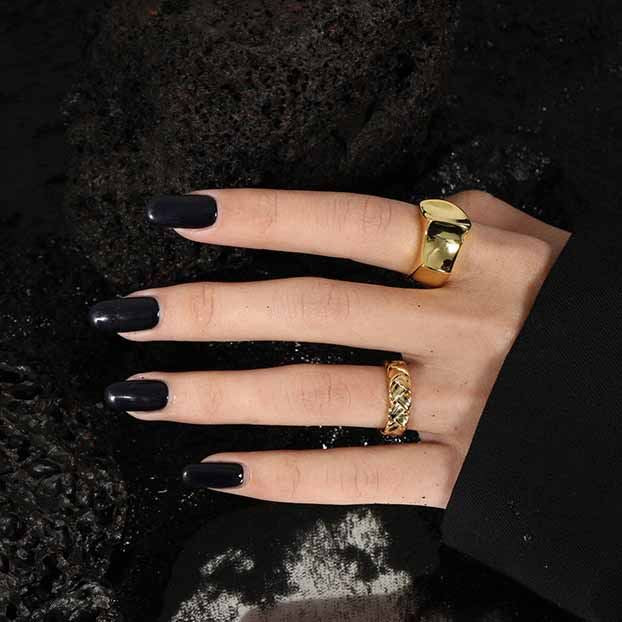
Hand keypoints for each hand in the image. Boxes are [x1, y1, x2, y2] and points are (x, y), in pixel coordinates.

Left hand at [89, 189, 569, 507]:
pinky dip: (281, 477)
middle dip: (207, 314)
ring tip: (142, 396)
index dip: (256, 215)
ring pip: (317, 398)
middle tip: (125, 317)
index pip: (343, 224)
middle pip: (310, 311)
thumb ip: (454, 226)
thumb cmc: (576, 306)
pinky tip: (216, 470)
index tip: (176, 213)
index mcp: (476, 256)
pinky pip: (356, 476)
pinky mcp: (462, 472)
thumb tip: (383, 224)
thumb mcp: (527, 242)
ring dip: (218, 397)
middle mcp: (460, 325)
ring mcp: (460, 403)